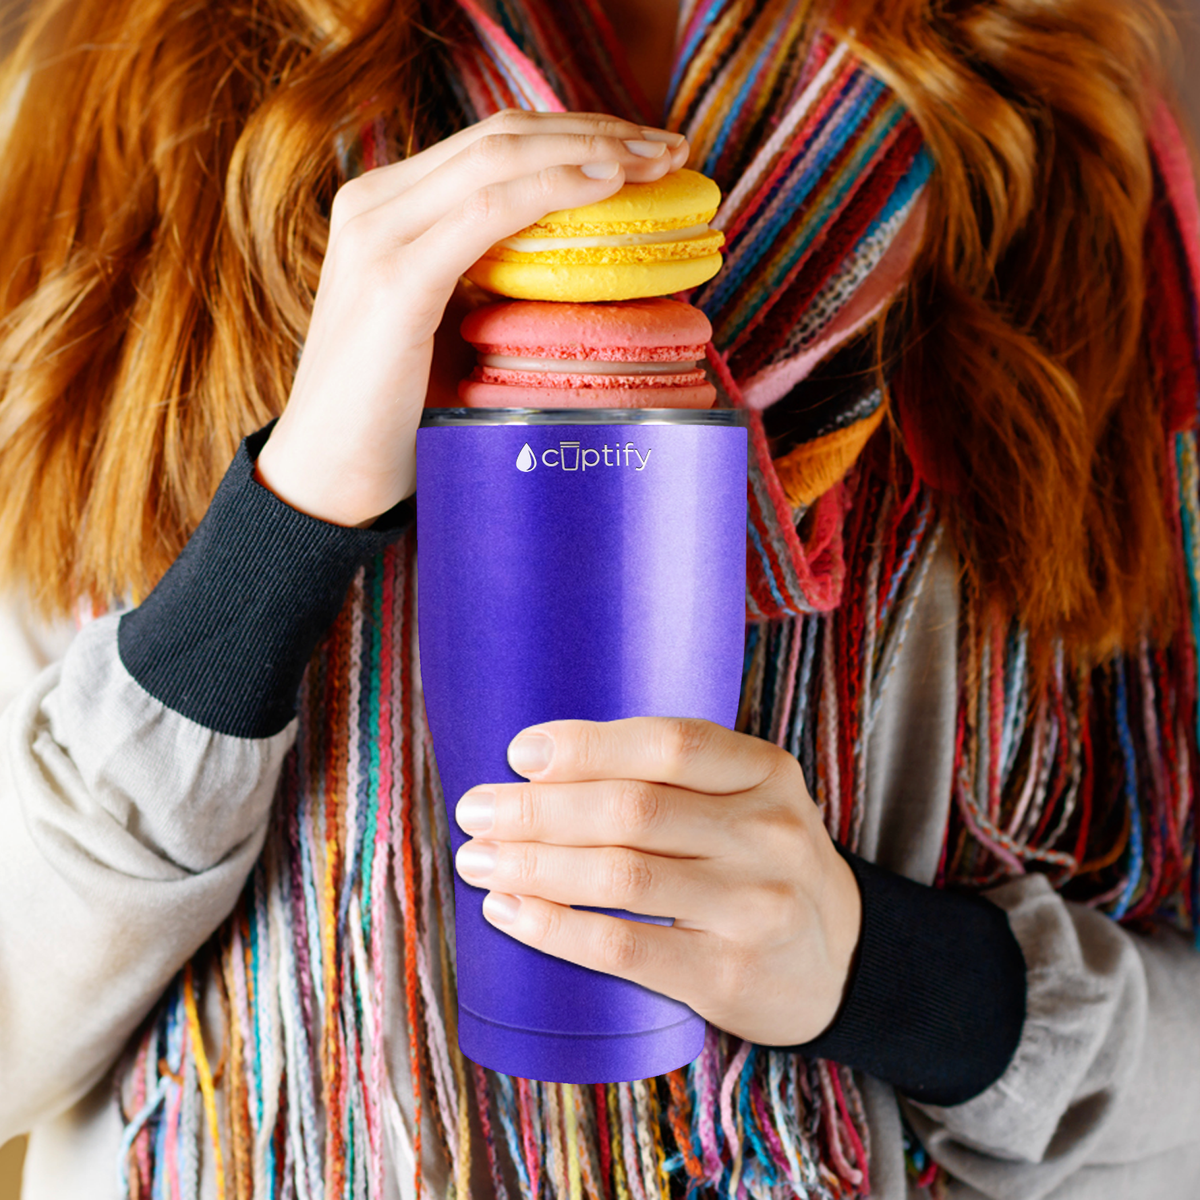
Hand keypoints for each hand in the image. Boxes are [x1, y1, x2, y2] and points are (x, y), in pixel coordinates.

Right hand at [254, 110, 688, 526]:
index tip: (643, 149)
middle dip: (596, 130)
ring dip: (590, 150)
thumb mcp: (447, 326)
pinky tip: (606, 186)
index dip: (573, 134)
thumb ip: (489, 282)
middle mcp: (375, 204)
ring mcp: (378, 236)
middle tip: (669, 147)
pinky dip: (551, 190)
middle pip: (503, 136)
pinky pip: (487, 214)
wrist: (327, 477)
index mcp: (387, 208)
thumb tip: (577, 267)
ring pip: (500, 157)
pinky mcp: (394, 281)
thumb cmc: (394, 414)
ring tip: (658, 161)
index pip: (492, 144)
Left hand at [453, 717, 862, 1045]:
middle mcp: (768, 833)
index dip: (587, 745)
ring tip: (477, 859)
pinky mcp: (728, 974)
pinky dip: (556, 928)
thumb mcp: (744, 798)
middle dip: (538, 809)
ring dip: (534, 866)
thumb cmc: (759, 860)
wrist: (840, 958)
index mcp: (765, 771)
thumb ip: (670, 775)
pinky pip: (625, 948)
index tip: (519, 752)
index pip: (670, 743)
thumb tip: (539, 765)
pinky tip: (510, 912)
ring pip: (621, 877)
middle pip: (633, 810)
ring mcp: (754, 907)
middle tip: (475, 809)